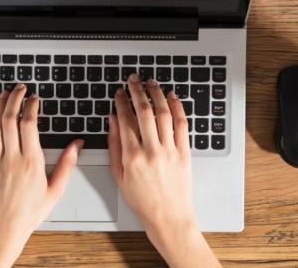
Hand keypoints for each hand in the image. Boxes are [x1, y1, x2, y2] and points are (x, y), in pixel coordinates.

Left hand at [0, 84, 82, 267]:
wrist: (3, 232)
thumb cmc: (28, 214)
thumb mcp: (55, 190)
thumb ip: (67, 164)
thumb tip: (77, 145)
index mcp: (31, 162)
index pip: (29, 124)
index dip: (31, 107)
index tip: (35, 99)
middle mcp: (11, 159)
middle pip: (9, 120)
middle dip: (15, 99)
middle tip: (20, 89)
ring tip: (3, 96)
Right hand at [109, 74, 220, 267]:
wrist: (168, 216)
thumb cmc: (142, 200)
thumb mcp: (119, 175)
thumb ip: (114, 145)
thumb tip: (113, 121)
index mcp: (132, 157)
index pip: (125, 120)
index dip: (121, 102)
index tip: (119, 93)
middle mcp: (151, 151)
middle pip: (144, 111)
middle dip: (137, 91)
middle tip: (133, 80)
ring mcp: (170, 151)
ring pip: (163, 114)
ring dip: (156, 94)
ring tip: (151, 82)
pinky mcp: (184, 153)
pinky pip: (181, 125)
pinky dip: (177, 108)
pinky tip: (172, 97)